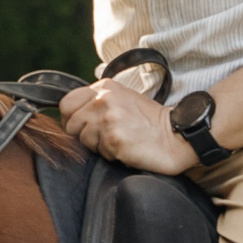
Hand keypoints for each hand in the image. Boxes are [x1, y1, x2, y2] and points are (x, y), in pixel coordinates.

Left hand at [58, 78, 198, 174]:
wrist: (176, 136)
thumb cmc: (150, 122)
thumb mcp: (122, 99)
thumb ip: (97, 102)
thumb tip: (71, 115)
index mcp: (104, 87)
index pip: (67, 103)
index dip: (72, 119)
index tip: (84, 127)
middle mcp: (103, 99)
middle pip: (70, 123)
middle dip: (82, 134)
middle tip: (103, 138)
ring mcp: (107, 118)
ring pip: (82, 139)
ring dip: (97, 146)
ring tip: (119, 141)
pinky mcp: (113, 138)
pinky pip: (98, 152)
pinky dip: (109, 155)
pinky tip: (126, 148)